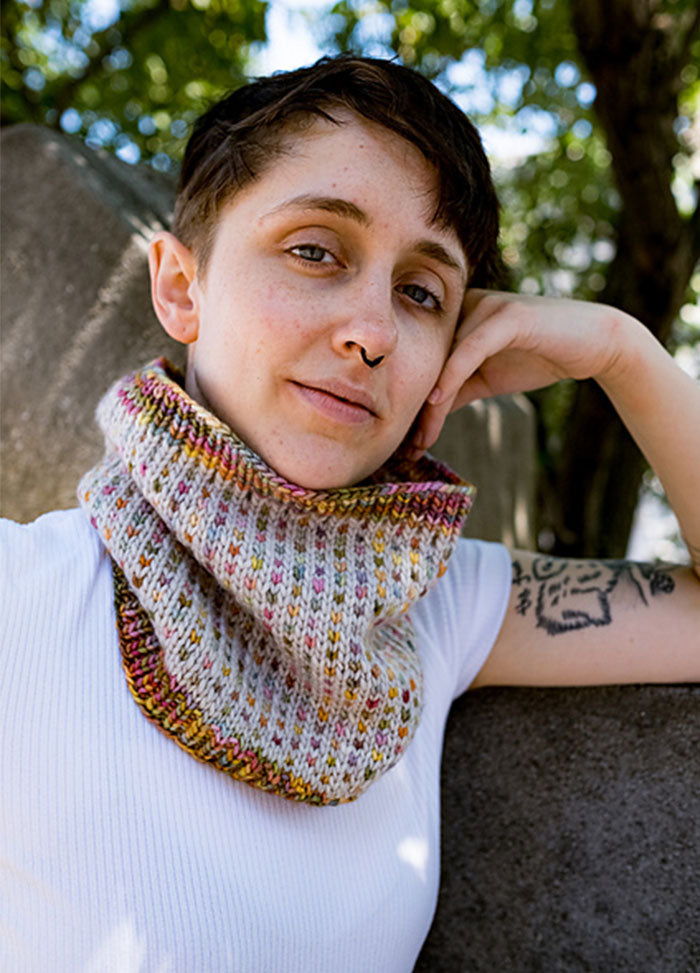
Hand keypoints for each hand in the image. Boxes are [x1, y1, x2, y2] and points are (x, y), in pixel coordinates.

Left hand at [409, 289, 632, 454]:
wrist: (593, 344)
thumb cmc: (538, 357)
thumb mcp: (486, 378)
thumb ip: (455, 389)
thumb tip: (423, 417)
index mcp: (455, 316)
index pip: (422, 361)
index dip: (409, 399)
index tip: (402, 440)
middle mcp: (464, 304)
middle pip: (427, 360)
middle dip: (413, 405)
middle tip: (403, 447)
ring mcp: (485, 305)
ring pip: (444, 358)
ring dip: (428, 403)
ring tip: (418, 438)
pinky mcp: (506, 315)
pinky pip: (468, 349)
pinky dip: (450, 377)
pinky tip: (435, 402)